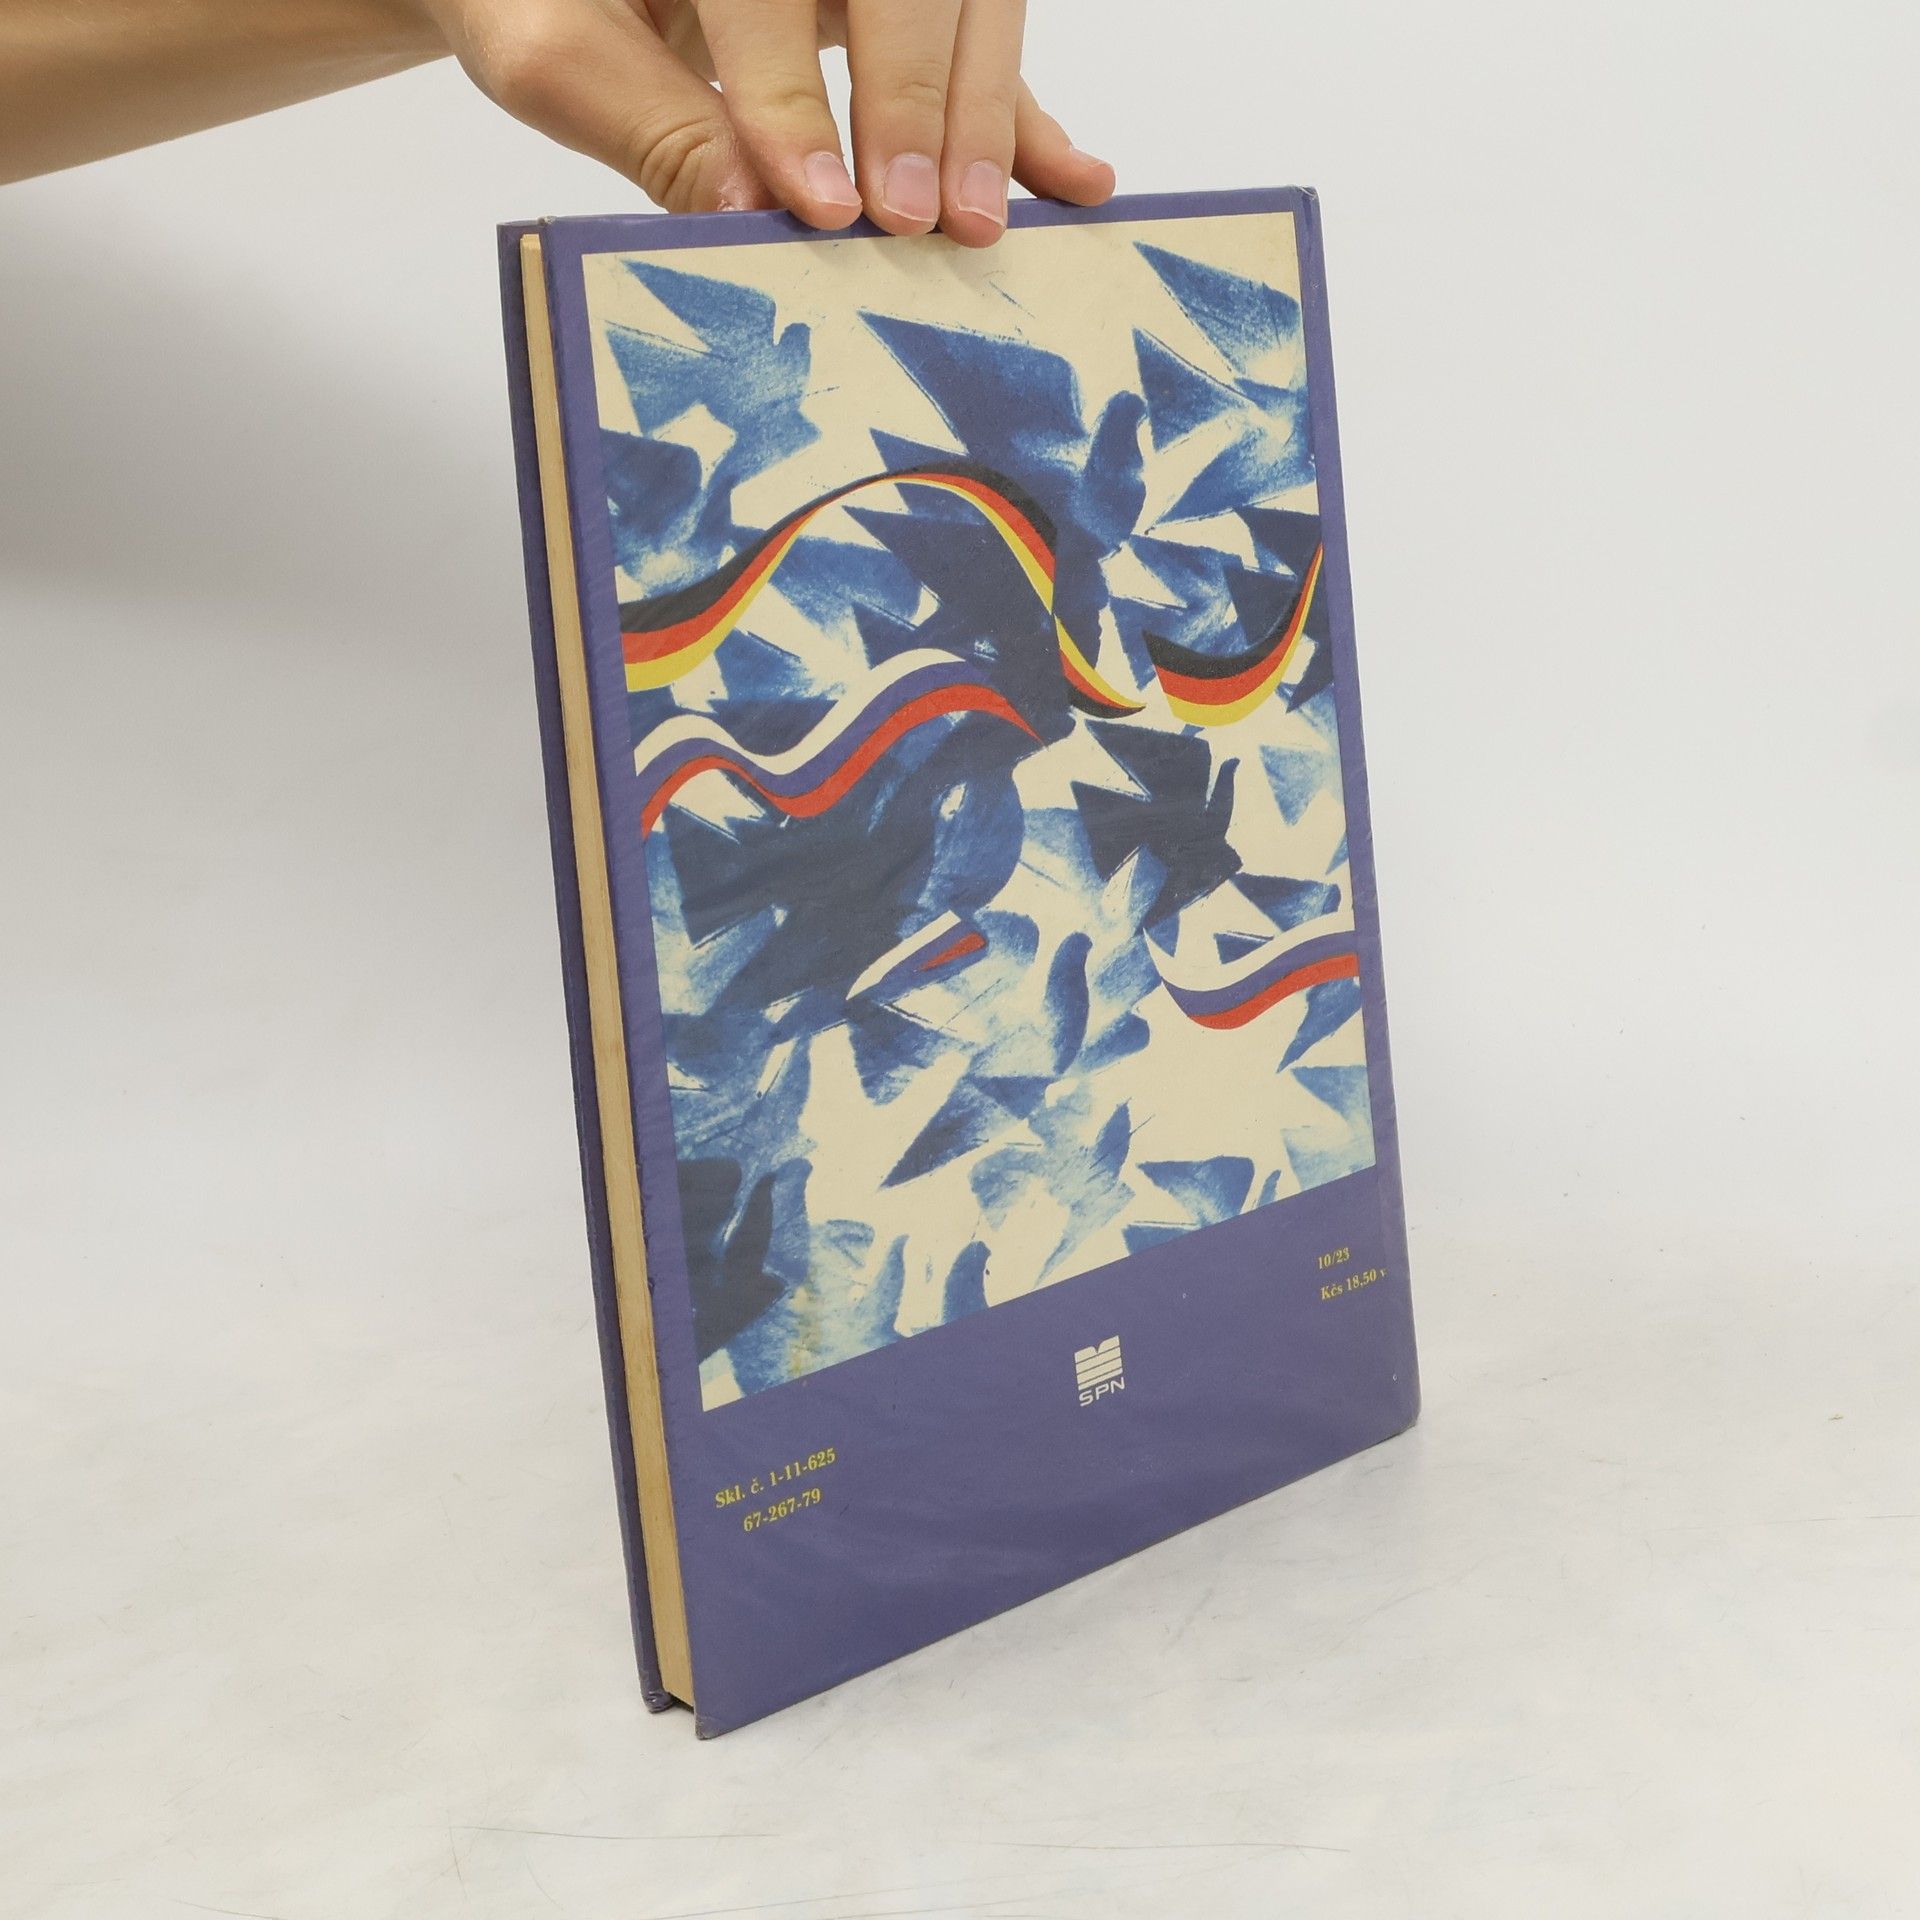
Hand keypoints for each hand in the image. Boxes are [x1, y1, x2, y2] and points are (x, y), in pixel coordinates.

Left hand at [421, 0, 1115, 243]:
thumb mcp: (549, 44)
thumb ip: (639, 120)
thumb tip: (750, 217)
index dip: (795, 94)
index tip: (820, 203)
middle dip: (917, 101)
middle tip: (912, 218)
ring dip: (984, 116)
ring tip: (976, 223)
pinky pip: (984, 38)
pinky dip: (1026, 117)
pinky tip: (1073, 179)